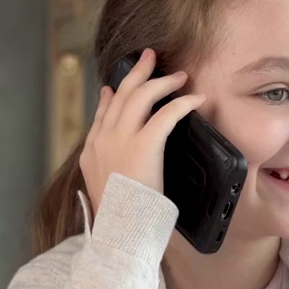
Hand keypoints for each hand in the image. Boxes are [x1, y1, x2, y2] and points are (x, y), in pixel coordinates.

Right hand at [79, 48, 205, 215]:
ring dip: (161, 82)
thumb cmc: (120, 219)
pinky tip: (196, 99)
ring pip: (140, 97)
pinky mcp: (143, 145)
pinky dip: (182, 104)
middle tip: (150, 56)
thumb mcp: (104, 191)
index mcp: (92, 153)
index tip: (113, 87)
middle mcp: (103, 141)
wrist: (120, 232)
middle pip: (120, 96)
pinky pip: (165, 114)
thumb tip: (117, 162)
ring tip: (179, 76)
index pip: (101, 116)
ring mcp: (120, 141)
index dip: (110, 97)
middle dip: (136, 73)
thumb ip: (108, 172)